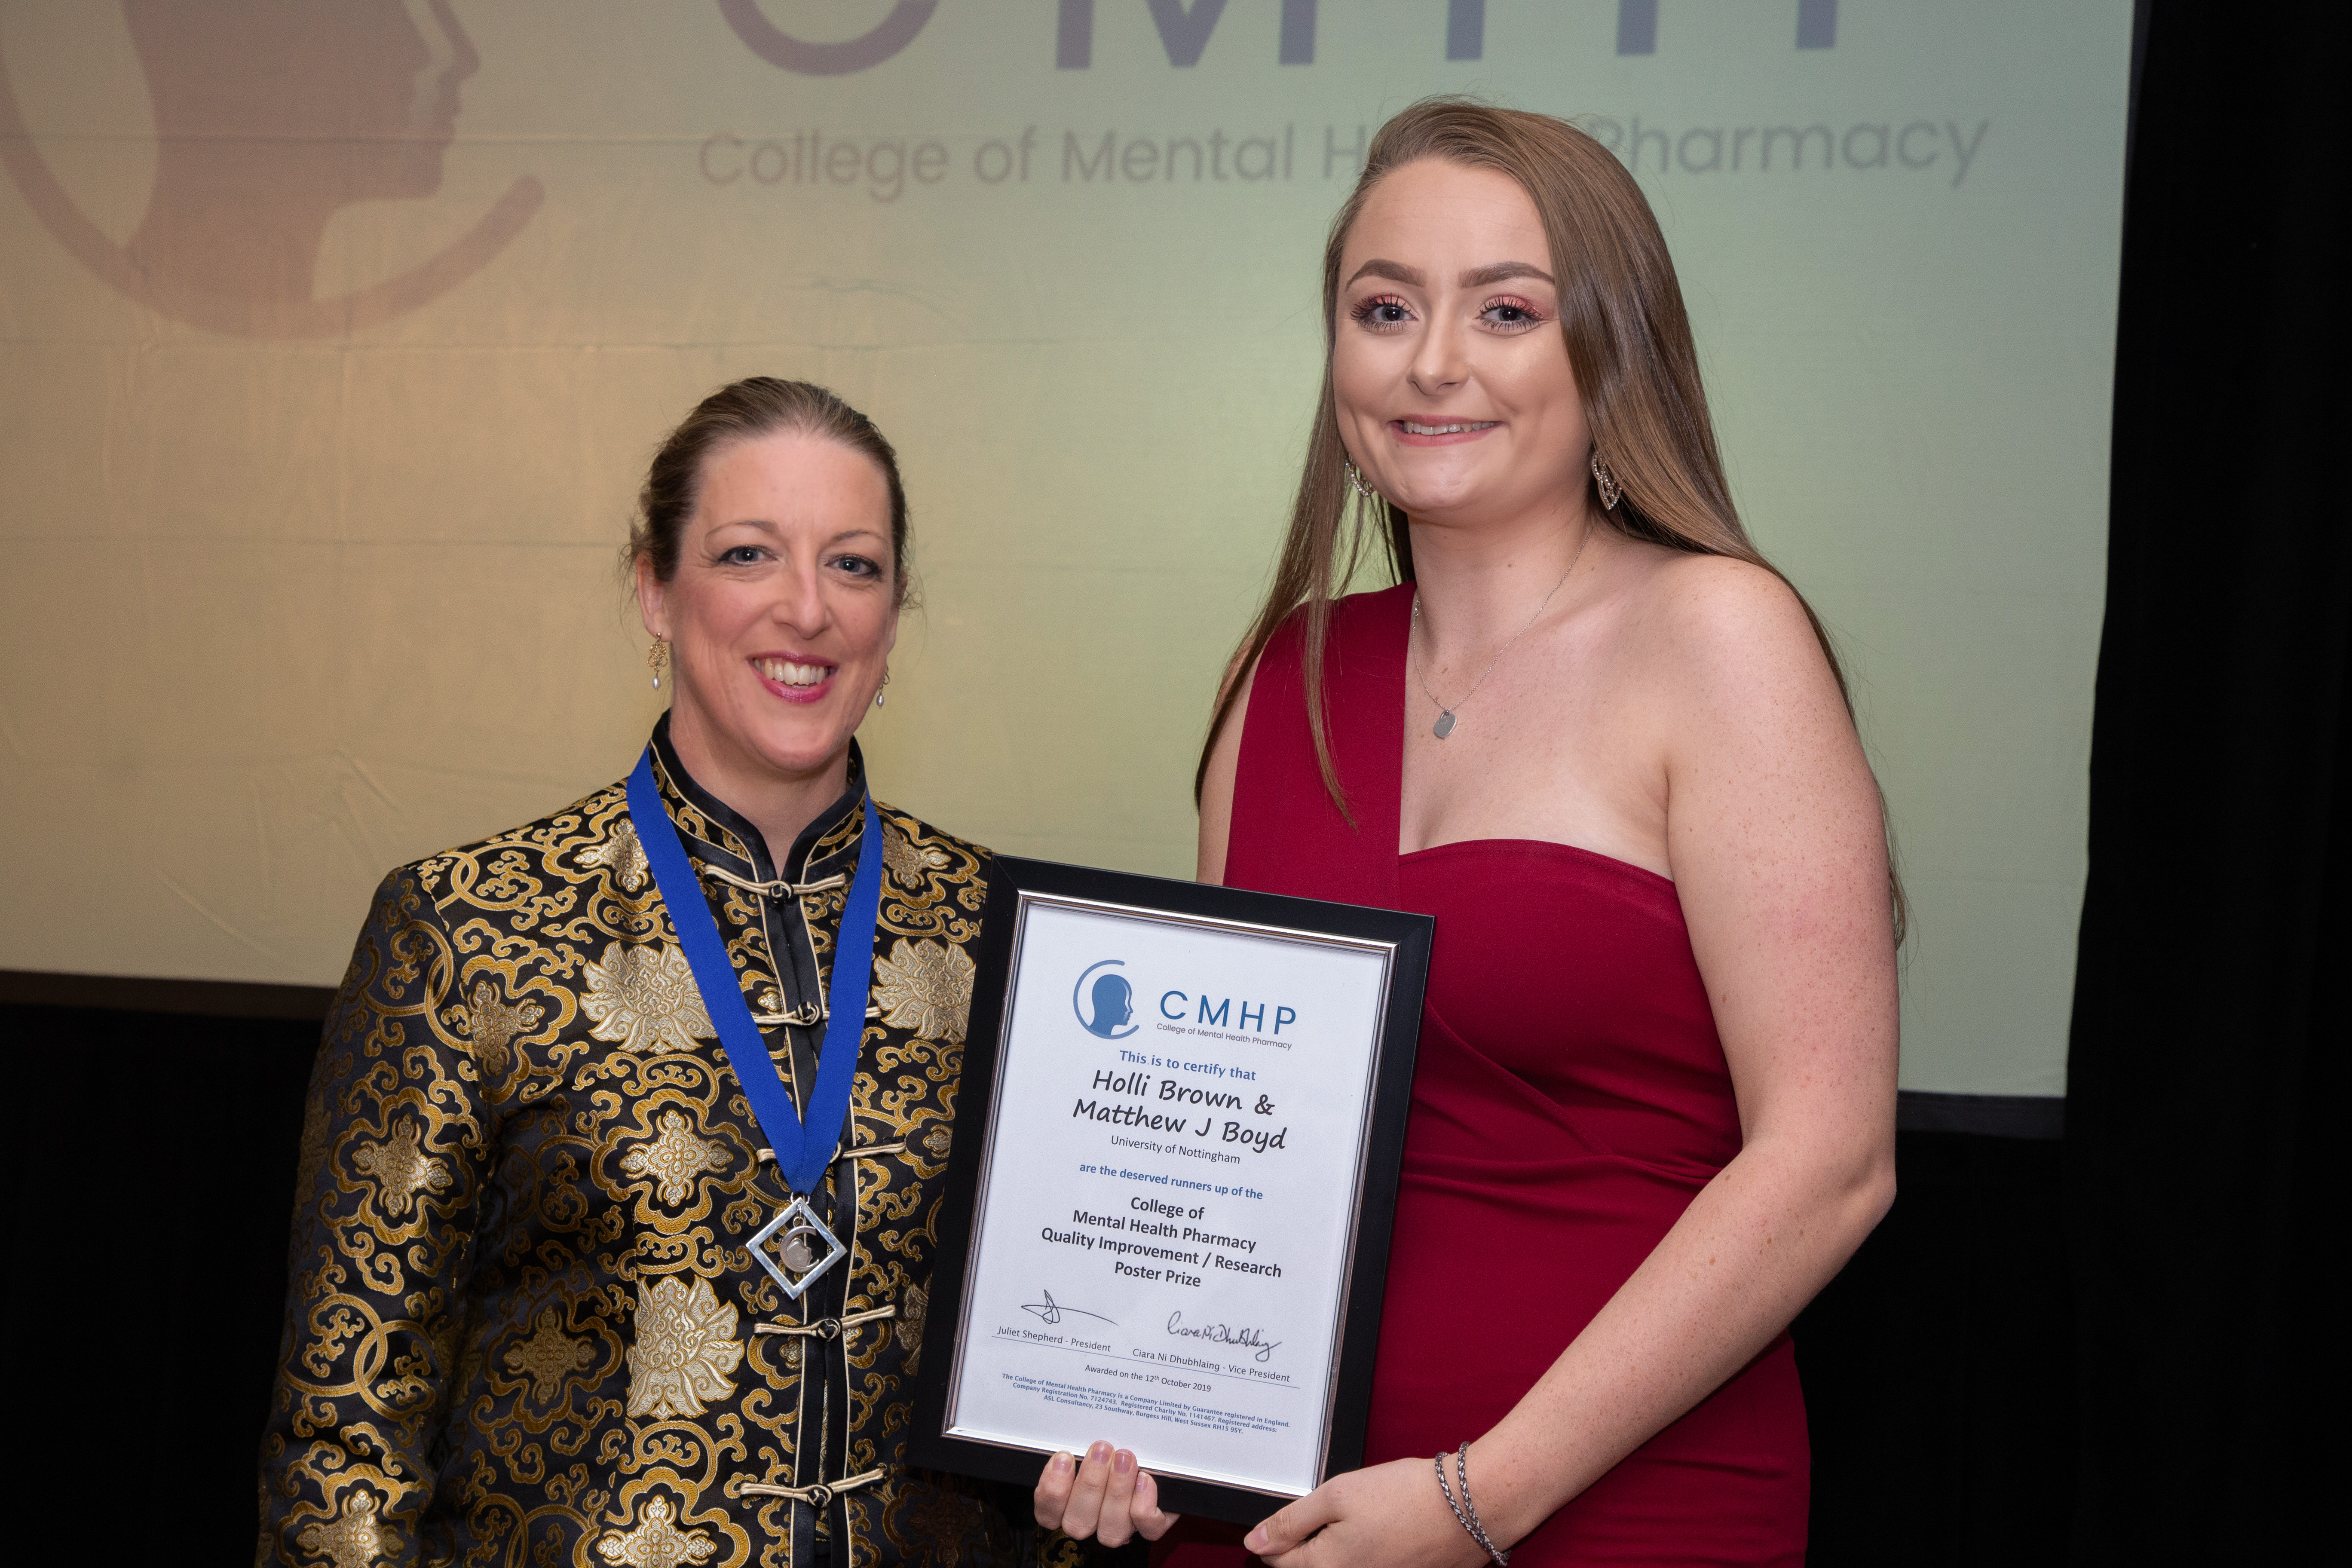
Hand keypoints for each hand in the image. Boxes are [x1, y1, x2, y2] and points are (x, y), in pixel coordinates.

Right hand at [1033, 1440, 1179, 1547]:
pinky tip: (1144, 1479)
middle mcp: (1092, 1521)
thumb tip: (1069, 1428)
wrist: (1153, 1451)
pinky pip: (1147, 1528)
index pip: (1048, 1513)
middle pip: (1078, 1523)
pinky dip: (1144, 1505)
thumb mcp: (1090, 1438)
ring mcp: (1121, 1527)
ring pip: (1111, 1529)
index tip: (1063, 1457)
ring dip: (1117, 1491)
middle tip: (1102, 1449)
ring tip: (1125, 1458)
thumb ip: (1078, 1442)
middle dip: (1090, 1484)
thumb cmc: (1112, 1443)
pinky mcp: (1151, 1526)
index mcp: (1068, 1503)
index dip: (1052, 1490)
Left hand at [1243, 1455, 1492, 1567]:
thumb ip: (1291, 1521)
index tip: (1284, 1519)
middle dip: (1305, 1544)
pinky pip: (1366, 1566)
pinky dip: (1362, 1551)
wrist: (1468, 1507)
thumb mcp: (1336, 1494)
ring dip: (1334, 1548)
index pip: (1279, 1562)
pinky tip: (1378, 1528)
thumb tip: (1255, 1543)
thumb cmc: (1404, 1496)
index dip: (1275, 1536)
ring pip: (1336, 1567)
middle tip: (1321, 1516)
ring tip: (1355, 1519)